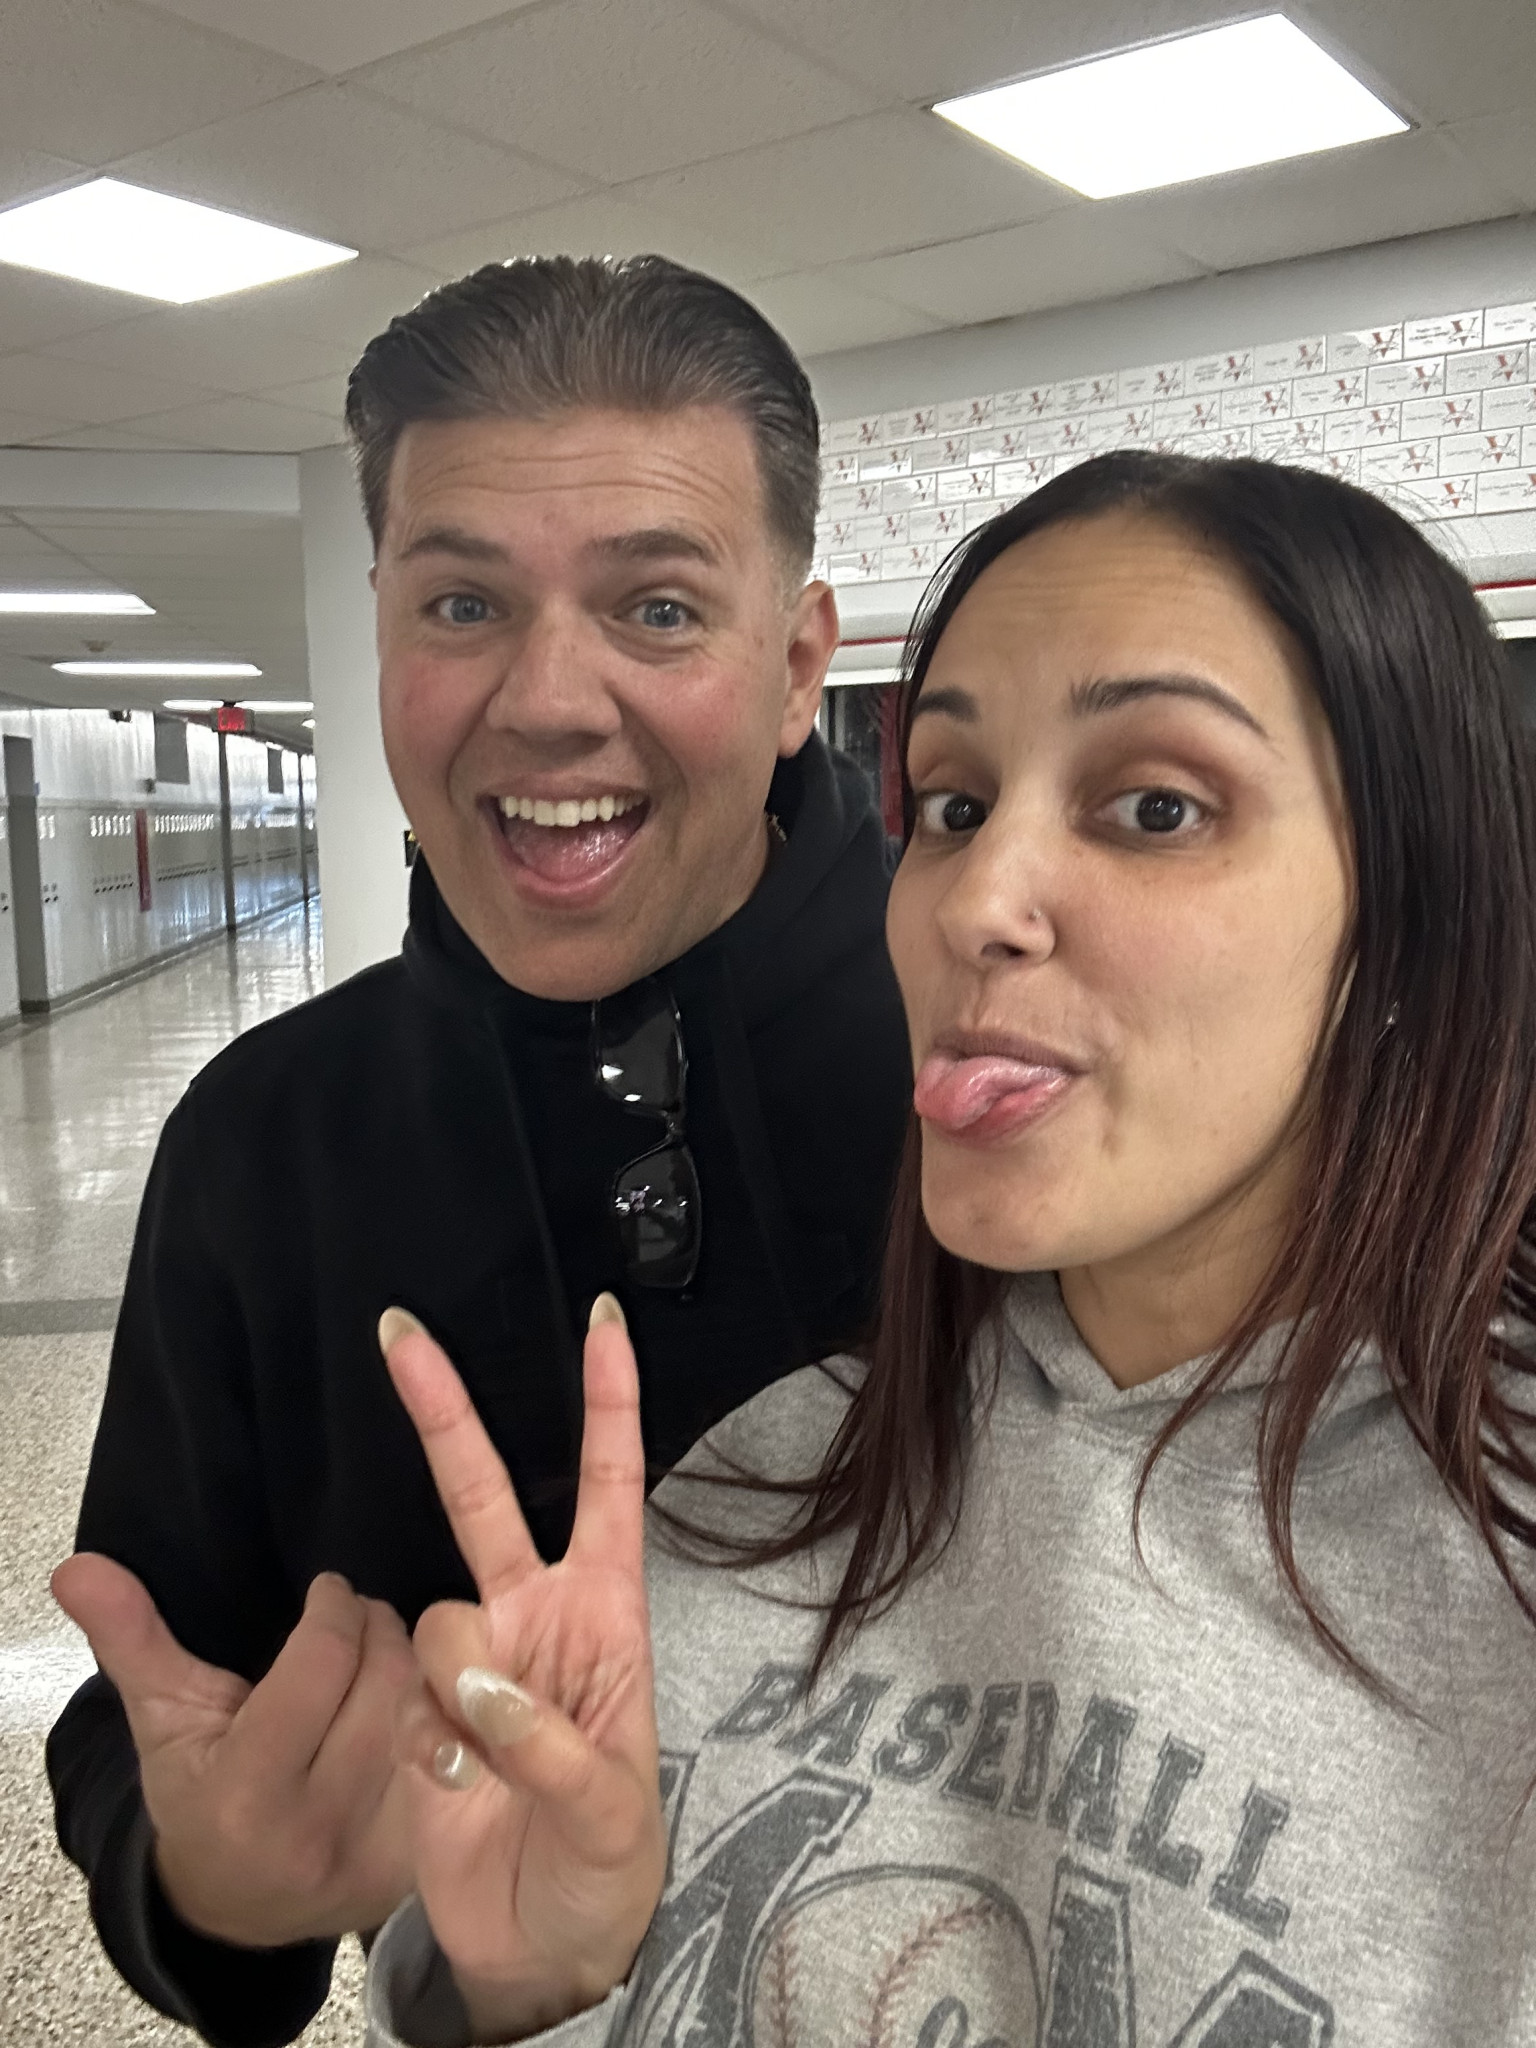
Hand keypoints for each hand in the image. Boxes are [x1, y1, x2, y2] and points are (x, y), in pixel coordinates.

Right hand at [50, 1556, 415, 1947]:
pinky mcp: (417, 1860)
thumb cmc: (198, 1795)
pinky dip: (440, 1715)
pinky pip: (452, 1758)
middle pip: (384, 1682)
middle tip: (365, 1613)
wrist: (236, 1913)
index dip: (334, 1608)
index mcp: (247, 1791)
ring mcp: (374, 1850)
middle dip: (380, 1628)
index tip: (329, 1589)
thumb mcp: (163, 1721)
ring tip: (388, 1646)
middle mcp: (316, 1826)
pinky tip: (420, 1697)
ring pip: (426, 1714)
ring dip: (416, 1664)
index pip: (321, 1664)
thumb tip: (76, 1568)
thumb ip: (131, 1640)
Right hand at [381, 1296, 665, 2042]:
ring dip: (457, 1689)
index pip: (611, 1488)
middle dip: (443, 1411)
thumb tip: (480, 1679)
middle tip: (400, 1330)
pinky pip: (403, 1690)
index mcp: (607, 1615)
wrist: (536, 1950)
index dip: (609, 1404)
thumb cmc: (604, 1868)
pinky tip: (454, 1784)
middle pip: (483, 1496)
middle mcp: (536, 1617)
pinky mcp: (419, 1709)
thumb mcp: (611, 1815)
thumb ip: (550, 1743)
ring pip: (437, 1616)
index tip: (604, 1321)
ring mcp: (475, 1660)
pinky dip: (424, 1738)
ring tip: (493, 1766)